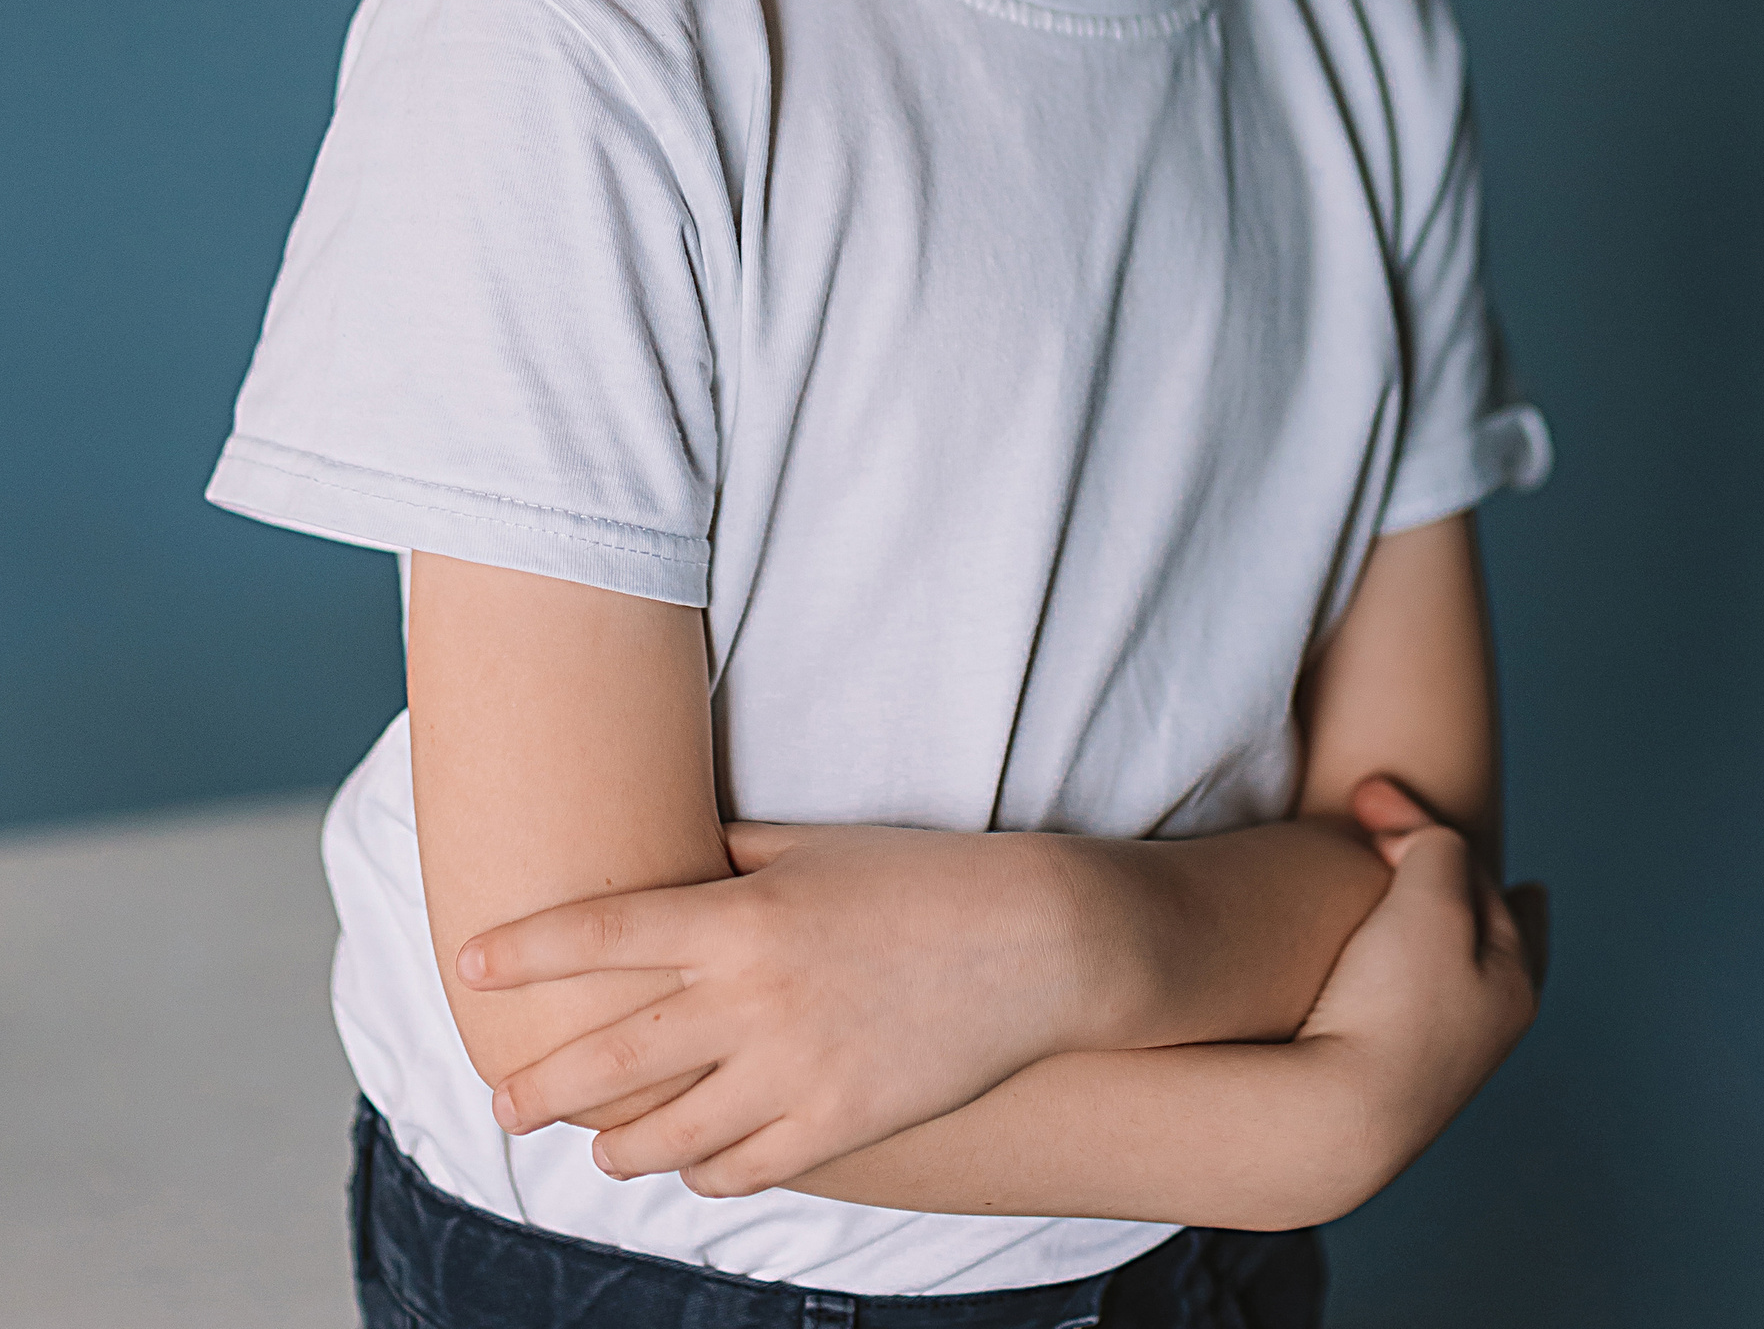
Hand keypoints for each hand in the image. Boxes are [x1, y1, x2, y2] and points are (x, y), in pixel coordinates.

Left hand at [458, 821, 1110, 1194]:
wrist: (1037, 941)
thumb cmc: (923, 877)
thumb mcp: (818, 848)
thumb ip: (735, 859)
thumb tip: (676, 859)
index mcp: (742, 915)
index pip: (603, 935)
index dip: (527, 950)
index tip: (469, 963)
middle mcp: (752, 998)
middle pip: (611, 1054)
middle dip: (542, 1081)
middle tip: (500, 1098)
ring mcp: (793, 1070)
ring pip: (667, 1133)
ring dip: (616, 1144)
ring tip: (593, 1146)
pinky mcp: (837, 1126)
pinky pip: (740, 1168)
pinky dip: (703, 1173)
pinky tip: (689, 1166)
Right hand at [1291, 776, 1542, 1191]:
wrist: (1337, 1118)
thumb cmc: (1393, 1003)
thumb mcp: (1430, 897)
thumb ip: (1439, 847)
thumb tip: (1428, 849)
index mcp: (1513, 978)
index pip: (1478, 875)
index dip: (1423, 824)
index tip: (1367, 796)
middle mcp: (1488, 1021)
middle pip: (1502, 938)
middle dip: (1485, 892)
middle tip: (1507, 878)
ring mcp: (1442, 1053)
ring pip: (1461, 974)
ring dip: (1450, 932)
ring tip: (1454, 918)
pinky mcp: (1393, 1073)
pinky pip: (1416, 1003)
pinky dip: (1415, 969)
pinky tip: (1400, 974)